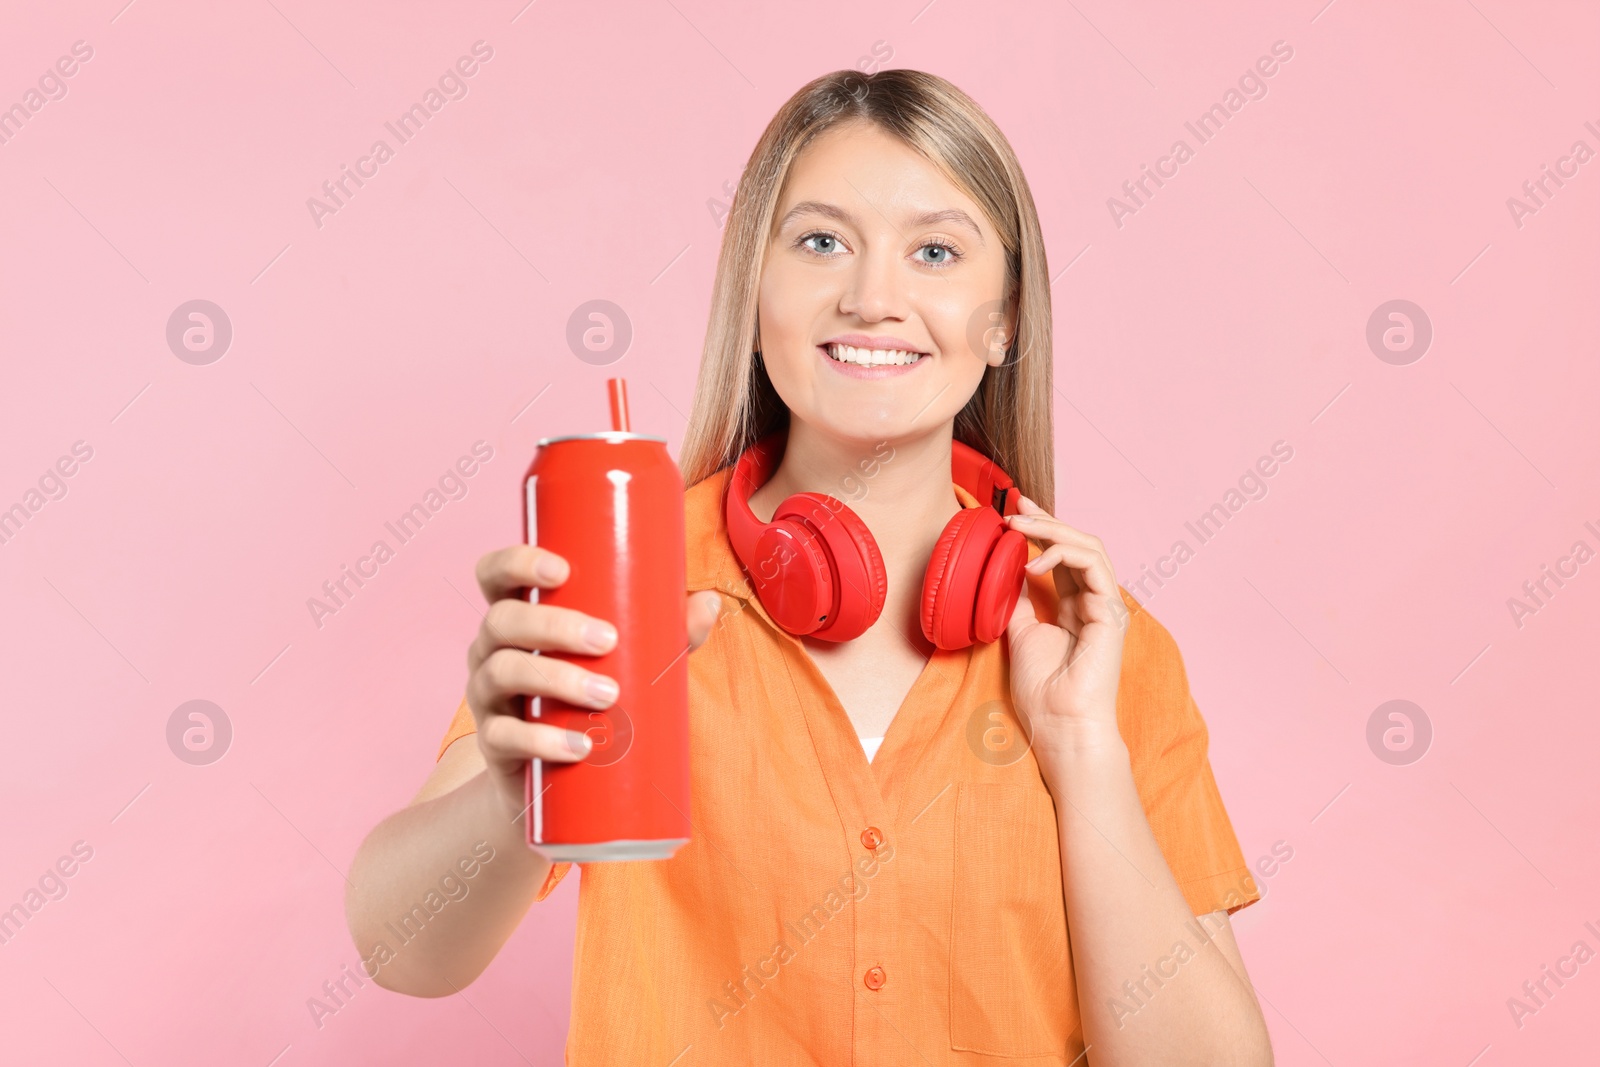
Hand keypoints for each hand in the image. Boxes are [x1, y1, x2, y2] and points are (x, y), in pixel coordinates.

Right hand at [466, 543, 721, 822]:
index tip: (561, 569)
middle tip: (607, 640)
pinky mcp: (494, 744)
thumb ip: (666, 633)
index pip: (495, 574)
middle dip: (553, 625)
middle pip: (502, 620)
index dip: (517, 562)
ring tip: (607, 695)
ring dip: (557, 679)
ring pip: (503, 672)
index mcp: (518, 615)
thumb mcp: (629, 660)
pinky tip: (579, 746)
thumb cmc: (591, 697)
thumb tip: (709, 602)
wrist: (558, 777)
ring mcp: (487, 695)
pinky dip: (542, 740)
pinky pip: (502, 736)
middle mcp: (492, 649)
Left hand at [1002, 496, 1129, 765]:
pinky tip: (1033, 560)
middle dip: (1046, 520)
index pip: (1063, 557)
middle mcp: (1094, 602)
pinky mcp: (1111, 613)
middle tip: (1015, 506)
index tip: (1014, 512)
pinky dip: (1063, 554)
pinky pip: (1093, 566)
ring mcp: (1106, 606)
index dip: (1042, 530)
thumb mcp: (1019, 634)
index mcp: (1075, 607)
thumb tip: (1002, 572)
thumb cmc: (1043, 691)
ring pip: (1089, 548)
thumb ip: (1016, 602)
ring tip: (1018, 525)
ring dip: (1052, 530)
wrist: (1060, 725)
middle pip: (1078, 545)